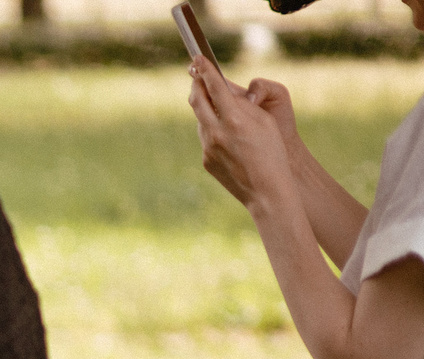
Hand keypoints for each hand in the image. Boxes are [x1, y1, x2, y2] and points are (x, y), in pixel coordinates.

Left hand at [188, 63, 291, 211]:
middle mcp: (216, 132)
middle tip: (195, 73)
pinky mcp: (205, 160)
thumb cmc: (273, 150)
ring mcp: (207, 148)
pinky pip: (205, 139)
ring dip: (205, 108)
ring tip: (211, 100)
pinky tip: (223, 132)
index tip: (197, 59)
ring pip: (201, 120)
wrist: (266, 190)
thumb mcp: (263, 121)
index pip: (214, 87)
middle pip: (197, 101)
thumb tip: (223, 93)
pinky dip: (211, 129)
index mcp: (234, 119)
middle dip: (196, 85)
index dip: (205, 70)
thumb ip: (242, 105)